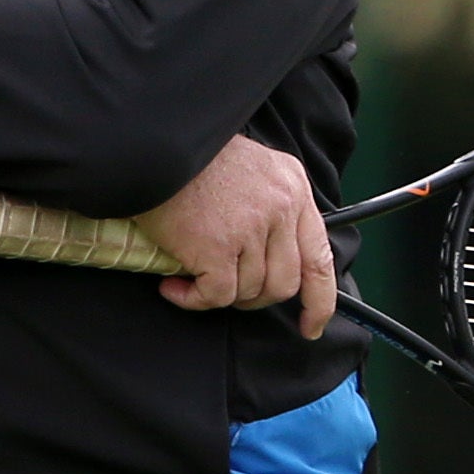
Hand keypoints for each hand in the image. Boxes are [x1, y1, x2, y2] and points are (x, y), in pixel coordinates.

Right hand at [145, 133, 339, 341]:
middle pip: (285, 282)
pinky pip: (216, 296)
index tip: (311, 326)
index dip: (319, 300)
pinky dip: (193, 300)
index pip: (320, 256)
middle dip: (255, 299)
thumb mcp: (253, 169)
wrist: (154, 148)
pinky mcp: (218, 246)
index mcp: (293, 188)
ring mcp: (252, 228)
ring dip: (220, 295)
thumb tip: (271, 258)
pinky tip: (175, 286)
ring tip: (192, 277)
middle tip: (225, 291)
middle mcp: (281, 207)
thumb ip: (272, 208)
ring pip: (250, 291)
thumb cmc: (193, 160)